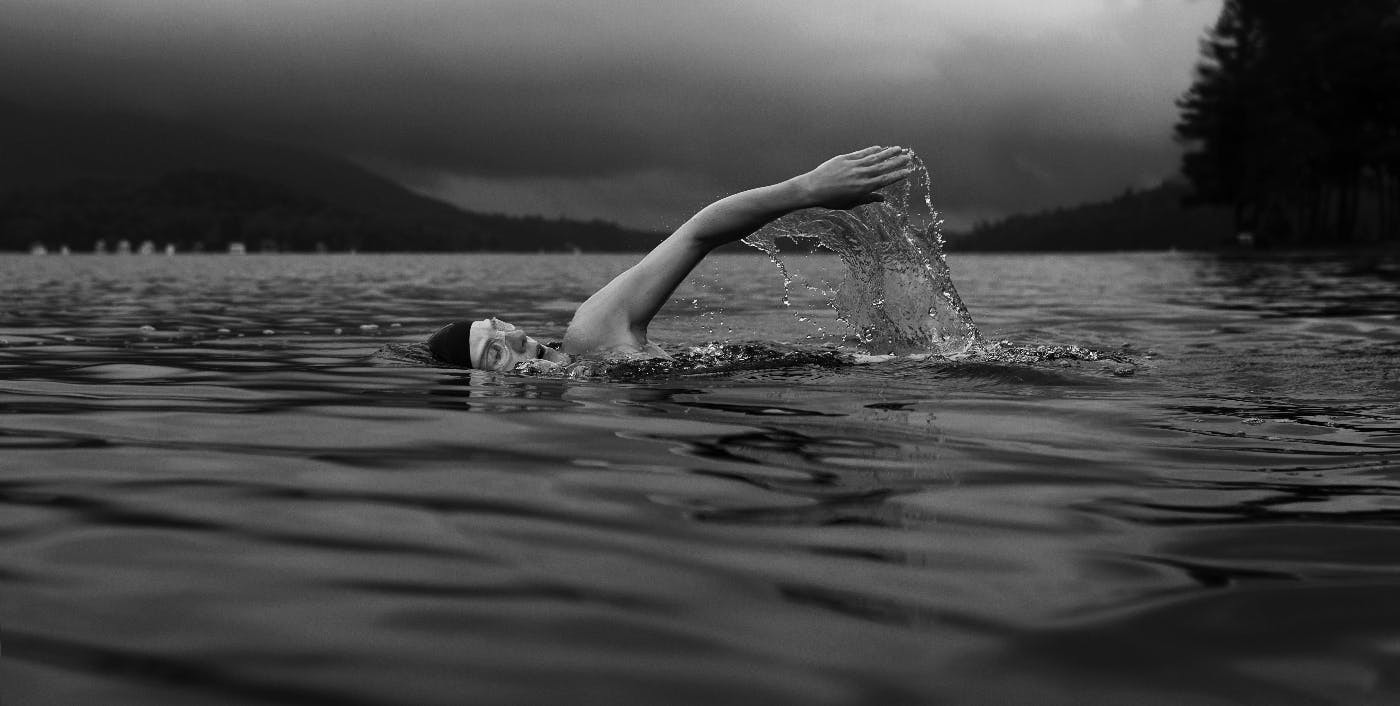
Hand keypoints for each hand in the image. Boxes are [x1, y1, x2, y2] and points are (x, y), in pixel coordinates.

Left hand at [790, 146, 913, 209]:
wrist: (812, 189)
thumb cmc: (831, 200)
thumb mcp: (850, 203)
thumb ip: (867, 199)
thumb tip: (882, 199)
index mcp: (863, 188)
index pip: (885, 180)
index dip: (898, 175)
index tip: (908, 171)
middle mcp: (861, 175)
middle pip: (883, 167)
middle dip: (897, 162)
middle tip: (909, 157)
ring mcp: (853, 166)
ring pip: (874, 158)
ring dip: (887, 153)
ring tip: (898, 148)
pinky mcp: (845, 159)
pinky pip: (861, 153)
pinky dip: (871, 150)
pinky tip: (879, 147)